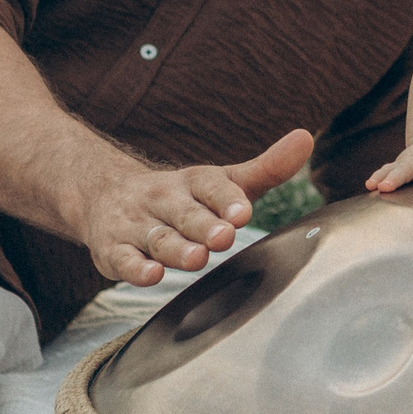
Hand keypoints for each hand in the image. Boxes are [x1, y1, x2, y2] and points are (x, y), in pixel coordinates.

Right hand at [69, 129, 312, 285]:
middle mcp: (163, 199)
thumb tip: (306, 138)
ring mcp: (136, 225)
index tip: (243, 212)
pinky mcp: (114, 251)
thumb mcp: (221, 181)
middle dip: (204, 225)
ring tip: (196, 258)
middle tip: (225, 236)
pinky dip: (135, 269)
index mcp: (192, 182)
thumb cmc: (181, 197)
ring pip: (157, 238)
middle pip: (185, 214)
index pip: (211, 185)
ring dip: (176, 249)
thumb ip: (266, 169)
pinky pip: (124, 260)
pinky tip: (151, 275)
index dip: (227, 198)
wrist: (106, 197)